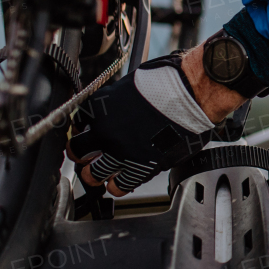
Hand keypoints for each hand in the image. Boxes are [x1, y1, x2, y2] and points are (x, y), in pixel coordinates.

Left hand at [67, 48, 242, 195]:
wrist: (191, 94)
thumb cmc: (169, 82)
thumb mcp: (131, 83)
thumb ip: (117, 100)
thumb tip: (115, 108)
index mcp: (100, 107)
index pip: (77, 123)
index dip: (81, 130)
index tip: (85, 133)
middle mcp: (104, 131)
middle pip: (78, 151)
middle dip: (81, 156)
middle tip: (87, 158)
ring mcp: (120, 151)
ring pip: (94, 174)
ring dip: (96, 175)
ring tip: (101, 175)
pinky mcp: (139, 167)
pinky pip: (120, 185)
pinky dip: (118, 186)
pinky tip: (120, 183)